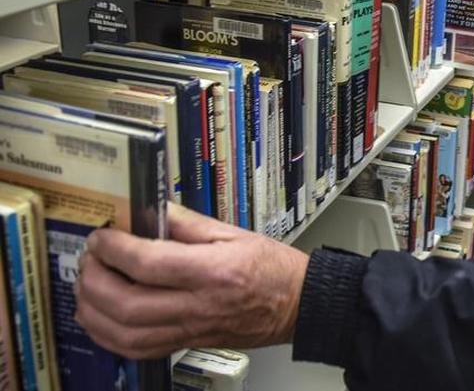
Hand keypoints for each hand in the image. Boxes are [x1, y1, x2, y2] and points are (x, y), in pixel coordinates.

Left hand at [75, 204, 309, 359]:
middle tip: (90, 259)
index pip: (149, 264)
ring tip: (88, 287)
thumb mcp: (234, 233)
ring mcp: (190, 329)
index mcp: (213, 271)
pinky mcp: (186, 344)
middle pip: (127, 304)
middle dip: (95, 280)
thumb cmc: (273, 268)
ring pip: (125, 333)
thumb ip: (189, 223)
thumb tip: (151, 211)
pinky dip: (108, 335)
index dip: (115, 249)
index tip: (102, 235)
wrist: (297, 305)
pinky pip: (137, 350)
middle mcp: (198, 305)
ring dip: (94, 311)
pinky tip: (100, 317)